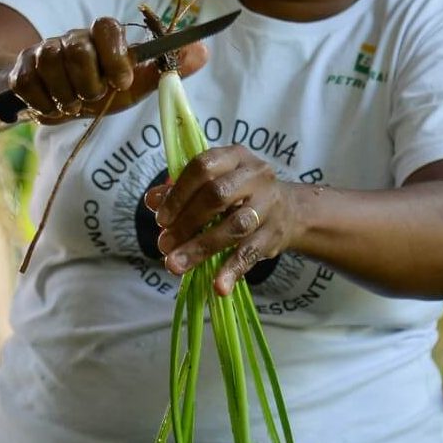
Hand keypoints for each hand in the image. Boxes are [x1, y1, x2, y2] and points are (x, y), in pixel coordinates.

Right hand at [8, 16, 207, 122]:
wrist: (55, 100)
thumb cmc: (102, 88)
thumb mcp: (136, 83)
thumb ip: (166, 69)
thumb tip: (203, 51)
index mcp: (103, 37)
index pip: (107, 27)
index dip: (115, 55)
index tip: (122, 82)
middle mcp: (72, 37)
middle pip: (77, 50)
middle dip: (89, 83)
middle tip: (94, 97)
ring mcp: (44, 51)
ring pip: (51, 65)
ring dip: (66, 95)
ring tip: (74, 104)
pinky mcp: (21, 69)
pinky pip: (27, 83)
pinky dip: (43, 103)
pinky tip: (52, 106)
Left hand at [145, 145, 302, 295]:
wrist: (289, 211)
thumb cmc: (241, 194)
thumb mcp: (215, 183)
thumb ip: (183, 191)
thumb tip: (152, 200)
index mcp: (235, 157)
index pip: (203, 167)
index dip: (179, 193)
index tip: (161, 218)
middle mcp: (255, 175)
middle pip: (217, 195)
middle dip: (187, 222)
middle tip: (164, 244)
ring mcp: (268, 205)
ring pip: (234, 226)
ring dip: (201, 247)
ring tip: (175, 265)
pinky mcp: (274, 234)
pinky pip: (250, 252)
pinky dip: (232, 270)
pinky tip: (218, 286)